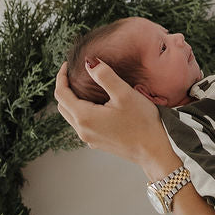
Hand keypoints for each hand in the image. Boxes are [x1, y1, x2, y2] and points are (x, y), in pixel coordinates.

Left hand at [54, 59, 177, 176]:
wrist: (154, 151)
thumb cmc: (142, 123)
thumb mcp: (124, 94)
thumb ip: (105, 76)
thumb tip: (90, 62)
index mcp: (85, 117)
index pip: (61, 94)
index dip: (61, 77)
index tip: (66, 65)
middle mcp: (83, 130)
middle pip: (63, 106)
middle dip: (65, 88)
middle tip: (74, 74)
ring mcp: (90, 139)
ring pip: (71, 116)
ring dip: (72, 101)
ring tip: (85, 87)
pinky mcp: (98, 143)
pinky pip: (82, 125)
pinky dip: (82, 111)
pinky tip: (97, 105)